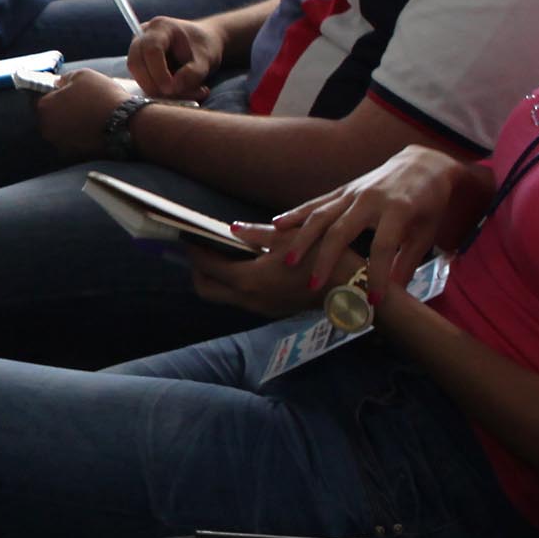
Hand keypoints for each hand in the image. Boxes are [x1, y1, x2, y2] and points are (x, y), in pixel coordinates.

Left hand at [30, 67, 135, 158]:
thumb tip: (59, 85)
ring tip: (89, 116)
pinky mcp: (74, 155)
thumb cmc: (102, 97)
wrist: (125, 125)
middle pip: (49, 116)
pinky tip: (93, 128)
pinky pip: (72, 141)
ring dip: (69, 123)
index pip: (38, 98)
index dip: (51, 93)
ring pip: (60, 130)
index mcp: (44, 107)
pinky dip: (79, 135)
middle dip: (60, 109)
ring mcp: (59, 144)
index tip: (62, 91)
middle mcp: (47, 128)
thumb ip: (64, 79)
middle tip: (78, 103)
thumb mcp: (82, 75)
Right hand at [125, 15, 222, 99]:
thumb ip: (192, 74)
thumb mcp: (206, 61)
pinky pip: (139, 78)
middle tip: (172, 97)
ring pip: (136, 73)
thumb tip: (172, 88)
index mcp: (161, 27)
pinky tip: (173, 91)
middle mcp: (143, 34)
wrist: (202, 44)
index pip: (151, 50)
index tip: (171, 89)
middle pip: (136, 62)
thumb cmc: (204, 48)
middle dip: (151, 85)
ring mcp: (137, 46)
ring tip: (180, 93)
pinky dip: (154, 89)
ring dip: (154, 89)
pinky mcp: (138, 59)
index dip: (158, 72)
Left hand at [188, 231, 326, 316]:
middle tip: (201, 247)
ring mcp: (259, 308)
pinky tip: (245, 263)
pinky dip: (234, 282)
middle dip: (198, 269)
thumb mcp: (287, 238)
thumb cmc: (320, 258)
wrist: (349, 288)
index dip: (195, 250)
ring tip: (221, 252)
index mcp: (248, 280)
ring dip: (216, 276)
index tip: (190, 236)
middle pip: (206, 288)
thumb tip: (231, 228)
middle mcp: (249, 299)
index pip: (206, 266)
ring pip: (222, 295)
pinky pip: (240, 298)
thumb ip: (255, 233)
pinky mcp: (270, 309)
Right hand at [265, 145, 481, 292]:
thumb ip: (408, 262)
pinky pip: (317, 203)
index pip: (384, 246)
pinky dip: (296, 214)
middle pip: (341, 230)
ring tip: (287, 259)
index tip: (372, 299)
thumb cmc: (428, 203)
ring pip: (322, 215)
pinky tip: (276, 225)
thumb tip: (393, 295)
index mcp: (398, 209)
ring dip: (303, 238)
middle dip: (326, 258)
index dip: (377, 274)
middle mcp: (371, 199)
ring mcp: (353, 192)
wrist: (423, 164)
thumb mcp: (426, 232)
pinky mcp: (343, 189)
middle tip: (313, 284)